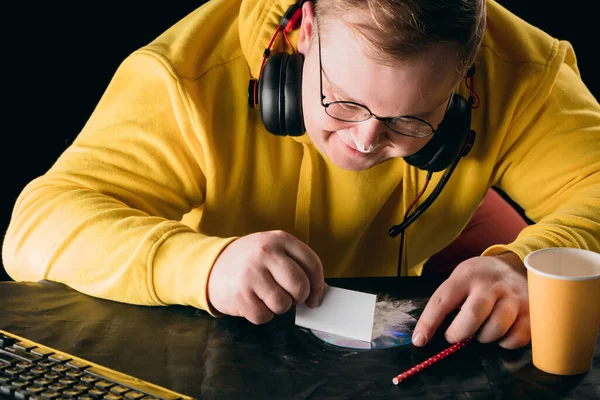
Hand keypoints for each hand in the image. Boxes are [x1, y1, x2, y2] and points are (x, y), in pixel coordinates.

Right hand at [207, 230, 325, 324]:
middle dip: (299, 297)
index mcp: (280, 239)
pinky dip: (262, 314)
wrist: (212, 265)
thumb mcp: (274, 252)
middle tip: (290, 297)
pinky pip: (264, 316)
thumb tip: (321, 291)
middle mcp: (266, 253)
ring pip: (283, 304)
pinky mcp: (240, 295)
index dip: (318, 285)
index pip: (312, 264)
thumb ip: (298, 265)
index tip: (315, 296)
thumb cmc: (251, 261)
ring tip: (267, 296)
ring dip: (279, 307)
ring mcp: (252, 274)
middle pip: (300, 286)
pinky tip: (254, 301)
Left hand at [412, 252, 529, 348]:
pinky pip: (516, 338)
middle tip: (454, 336)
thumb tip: (428, 333)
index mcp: (467, 276)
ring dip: (483, 338)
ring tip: (480, 330)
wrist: (516, 264)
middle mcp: (491, 285)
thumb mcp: (461, 278)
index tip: (419, 340)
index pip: (442, 300)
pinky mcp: (532, 312)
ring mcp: (514, 298)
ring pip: (495, 329)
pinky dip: (504, 343)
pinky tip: (500, 333)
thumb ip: (449, 301)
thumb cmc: (480, 277)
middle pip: (472, 316)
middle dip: (458, 333)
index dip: (428, 323)